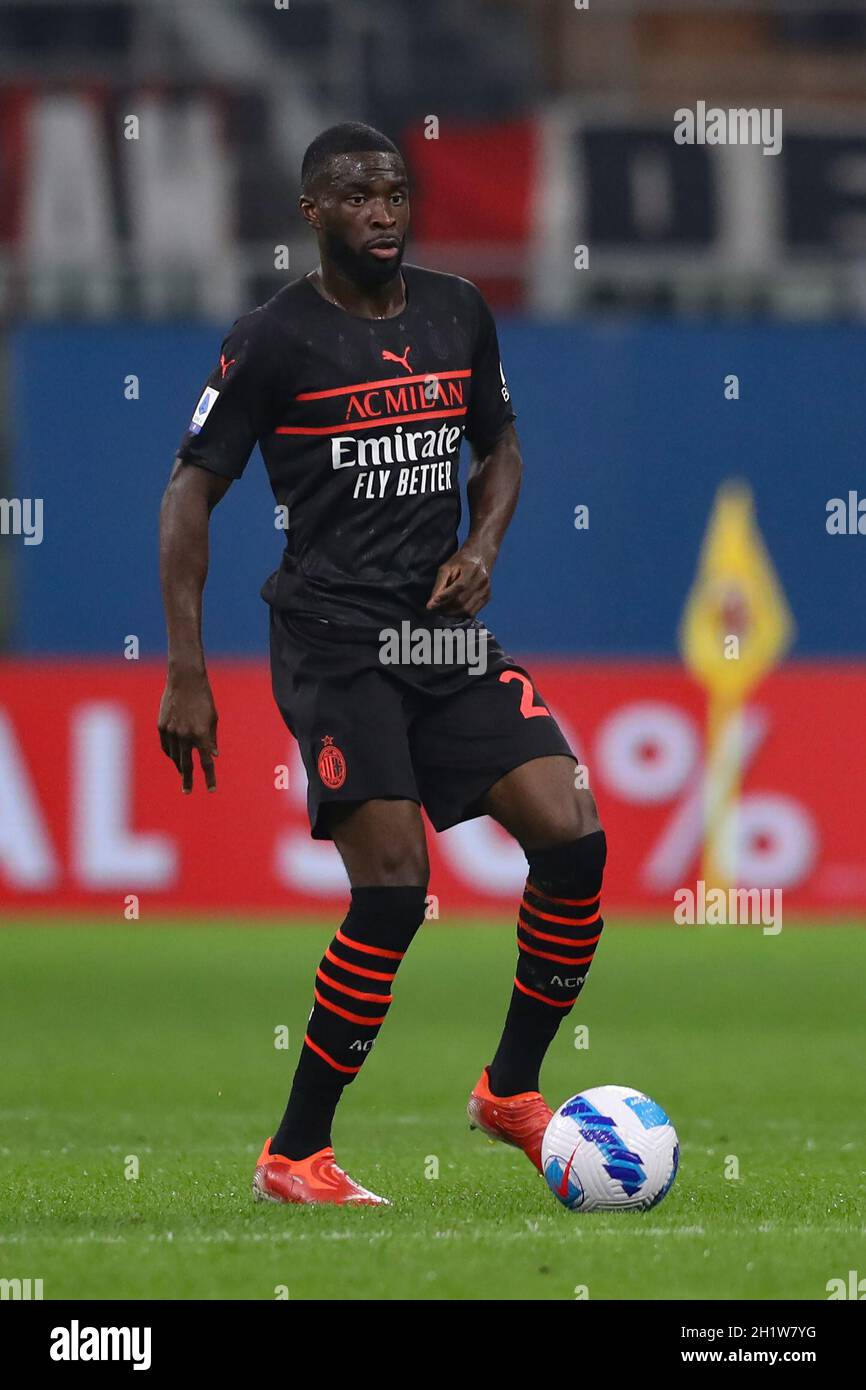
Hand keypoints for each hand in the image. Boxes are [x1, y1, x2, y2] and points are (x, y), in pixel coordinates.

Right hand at [158, 671, 218, 792]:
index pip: (206, 762)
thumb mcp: (213, 718)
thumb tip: (212, 756)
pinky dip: (171, 753)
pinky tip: (174, 757)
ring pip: (175, 756)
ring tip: (184, 772)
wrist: (184, 680)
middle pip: (187, 765)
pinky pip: (166, 746)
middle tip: (187, 791)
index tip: (212, 790)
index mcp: (201, 734)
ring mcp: (171, 732)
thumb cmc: (203, 698)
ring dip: (180, 765)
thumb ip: (211, 738)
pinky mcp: (161, 726)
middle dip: (188, 780)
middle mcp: (185, 735)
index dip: (210, 778)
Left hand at [426, 544, 493, 617]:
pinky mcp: (487, 597)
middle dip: (445, 608)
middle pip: (462, 600)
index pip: (459, 587)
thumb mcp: (447, 568)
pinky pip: (472, 612)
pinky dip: (460, 614)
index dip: (444, 597)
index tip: (431, 604)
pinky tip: (452, 610)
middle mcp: (482, 580)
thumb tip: (431, 604)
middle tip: (434, 609)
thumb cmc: (461, 562)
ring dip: (451, 614)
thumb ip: (439, 585)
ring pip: (467, 610)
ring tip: (442, 611)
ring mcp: (486, 590)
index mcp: (472, 568)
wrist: (480, 557)